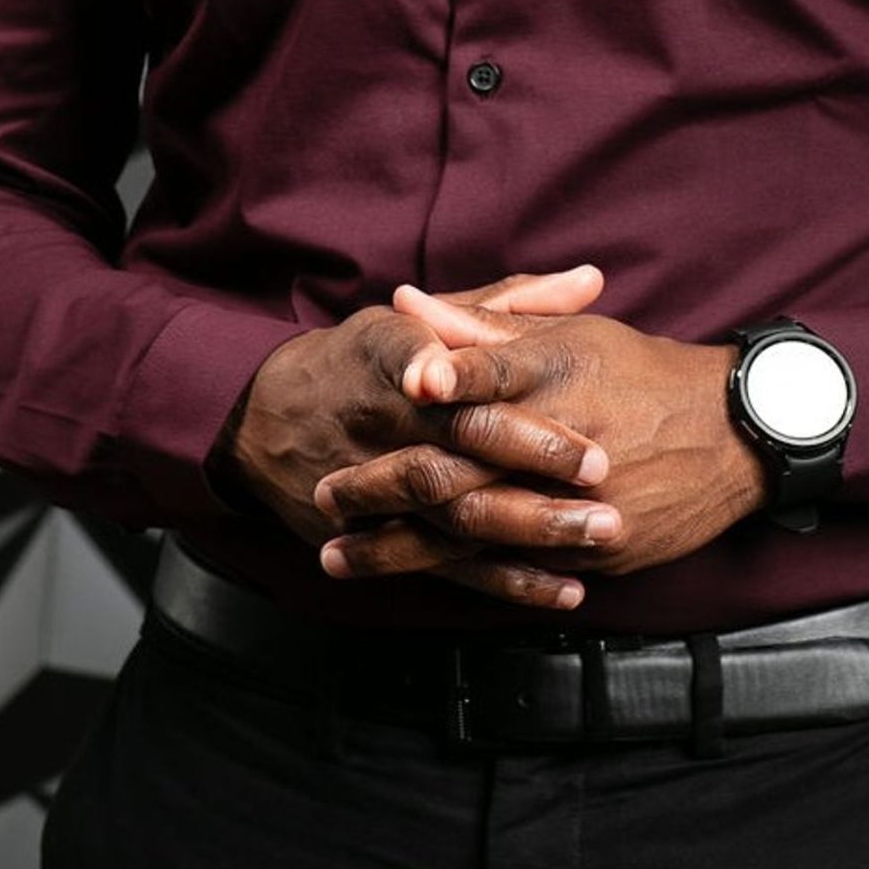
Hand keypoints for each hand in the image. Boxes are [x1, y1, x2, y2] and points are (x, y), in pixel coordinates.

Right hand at [220, 267, 613, 604]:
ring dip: (531, 529)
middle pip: (462, 447)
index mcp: (399, 359)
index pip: (455, 374)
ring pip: (459, 515)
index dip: (500, 386)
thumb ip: (509, 304)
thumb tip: (590, 280)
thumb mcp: (421, 316)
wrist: (266, 422)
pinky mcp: (383, 536)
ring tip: (598, 533)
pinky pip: (447, 567)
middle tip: (602, 468)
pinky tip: (563, 588)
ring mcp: (383, 487)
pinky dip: (506, 582)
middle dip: (533, 460)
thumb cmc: (361, 360)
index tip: (555, 388)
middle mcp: (389, 424)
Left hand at [312, 290, 769, 596]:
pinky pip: (520, 571)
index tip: (392, 390)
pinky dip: (464, 580)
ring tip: (339, 556)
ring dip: (400, 548)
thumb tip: (405, 303)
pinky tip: (417, 585)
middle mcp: (560, 446)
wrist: (734, 436)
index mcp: (555, 379)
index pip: (488, 379)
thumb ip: (481, 326)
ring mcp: (577, 506)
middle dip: (384, 487)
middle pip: (462, 470)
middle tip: (326, 494)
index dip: (441, 383)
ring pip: (475, 535)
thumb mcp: (568, 335)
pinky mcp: (594, 551)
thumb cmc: (641, 372)